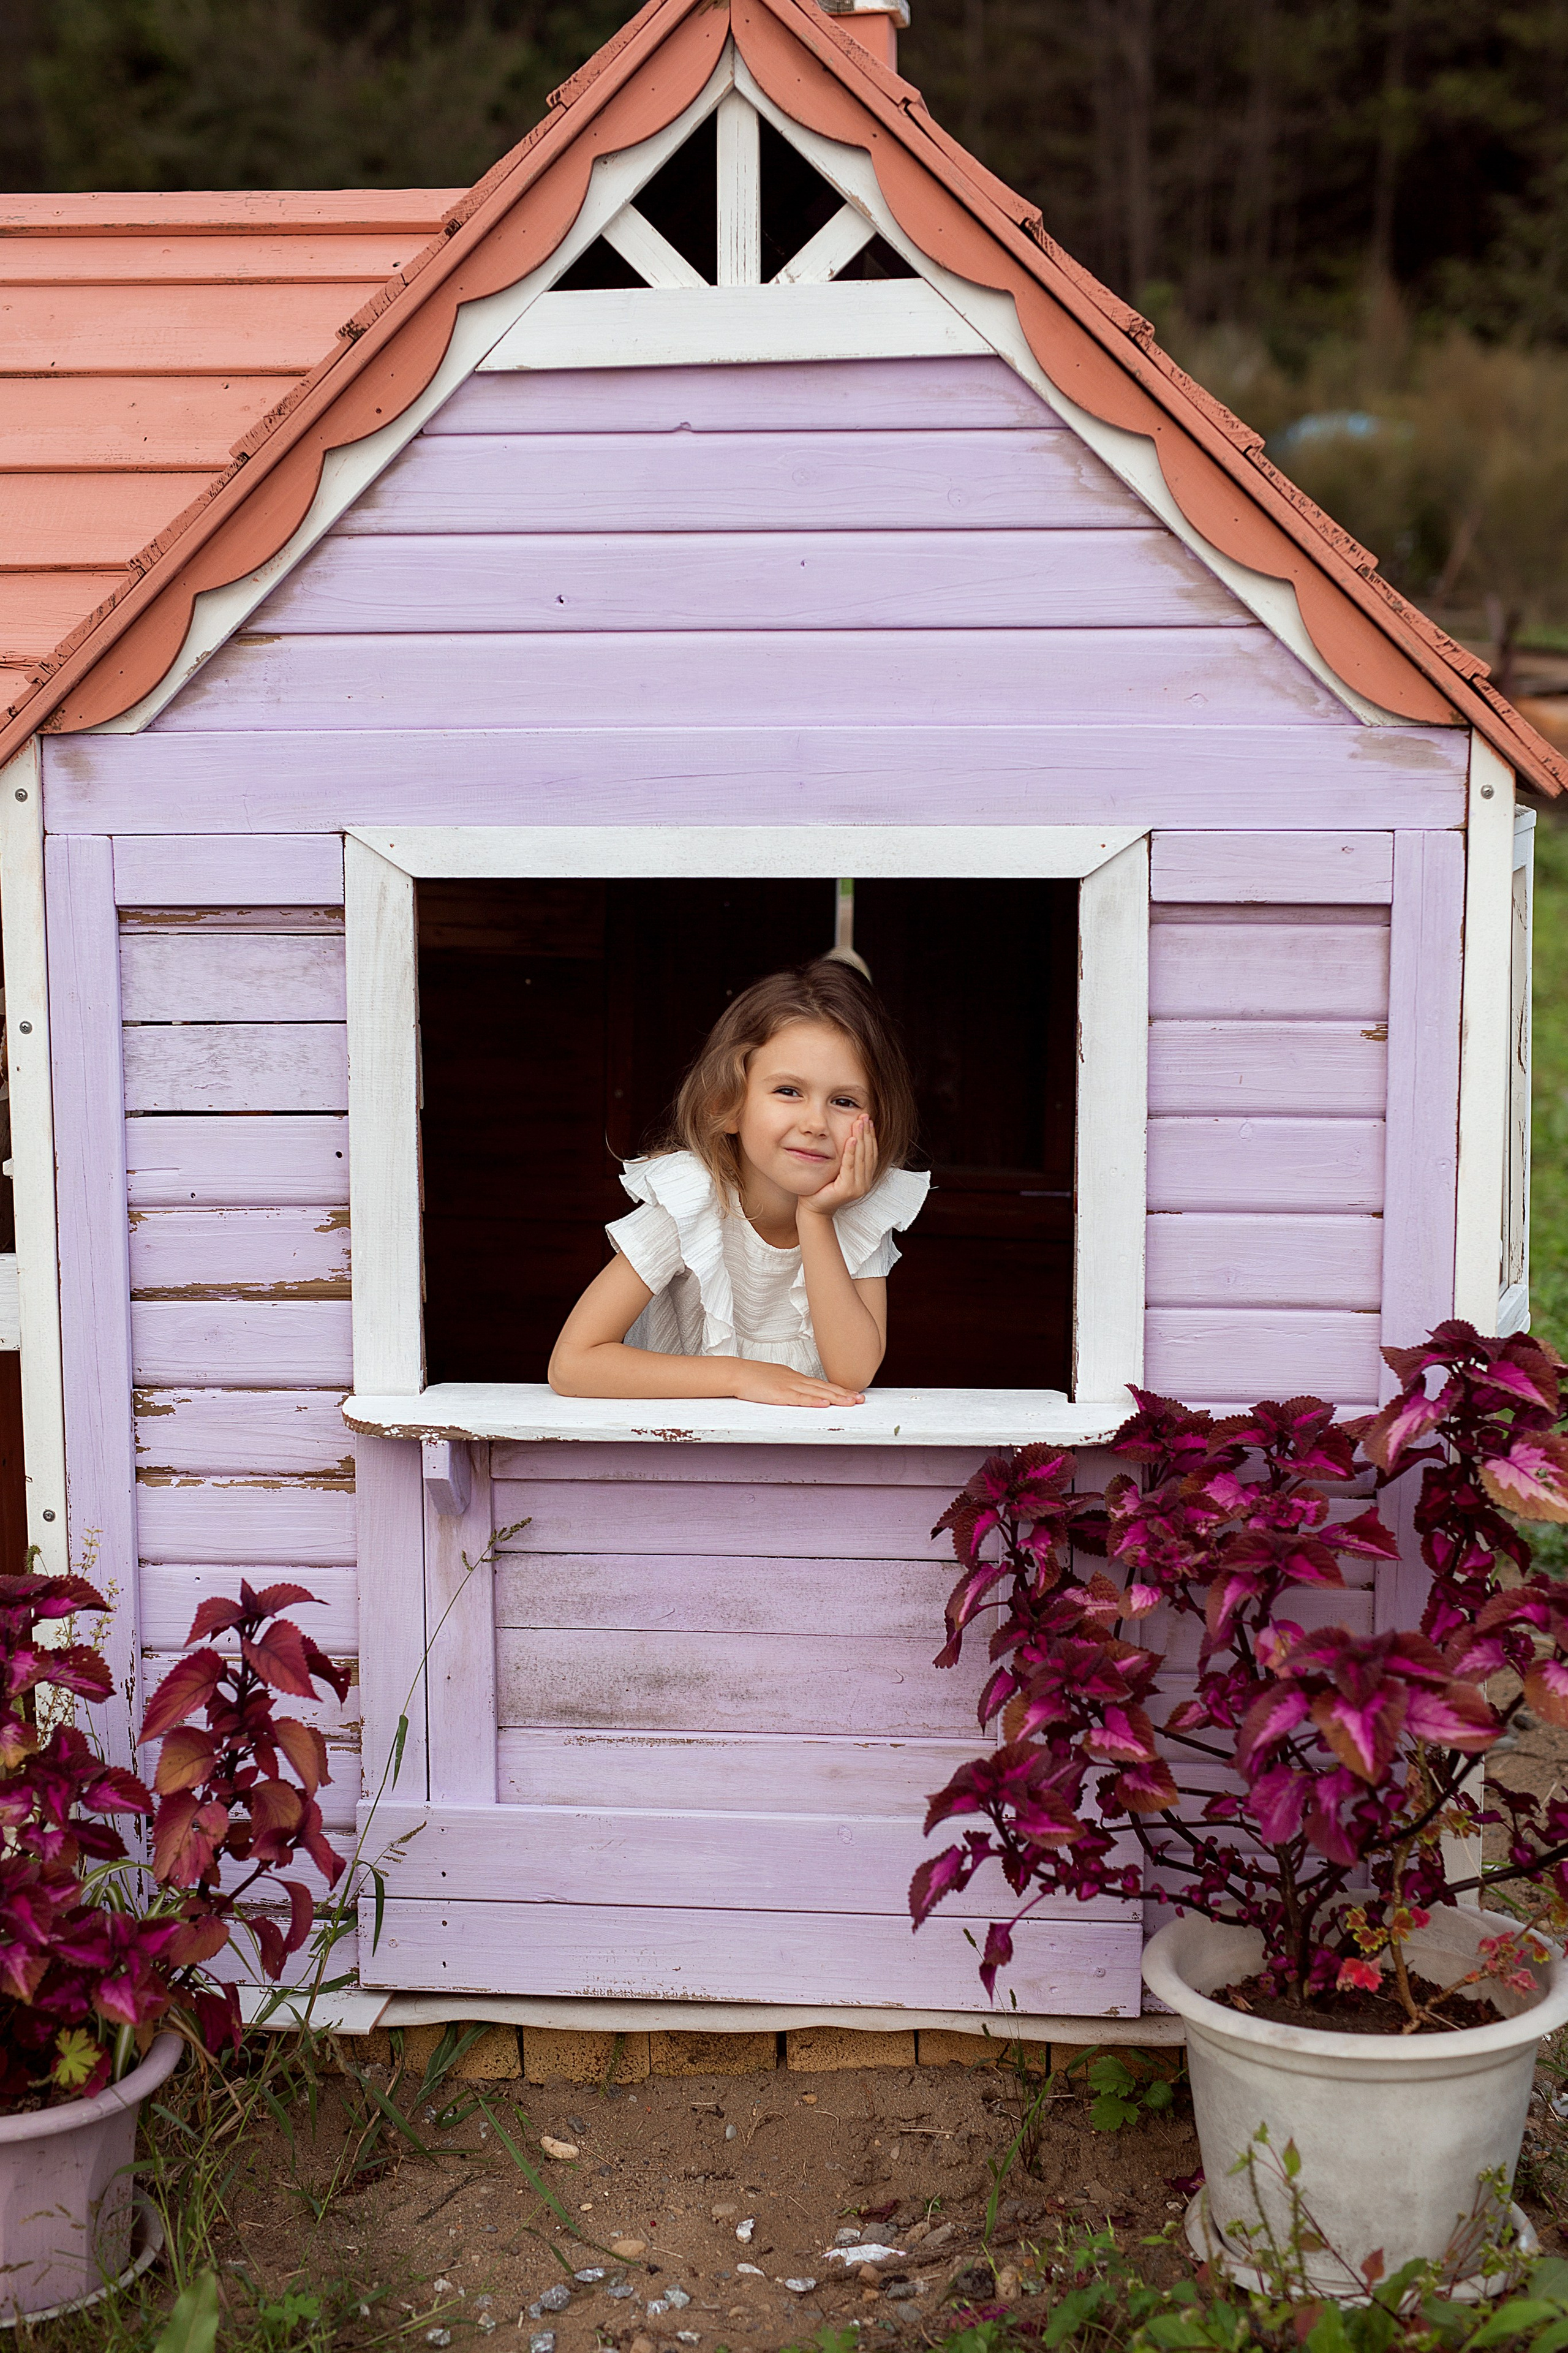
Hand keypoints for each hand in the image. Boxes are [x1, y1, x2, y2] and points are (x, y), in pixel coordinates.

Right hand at [728, 1360, 864, 1407]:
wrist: (738, 1373)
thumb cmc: (754, 1377)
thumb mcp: (777, 1379)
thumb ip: (791, 1385)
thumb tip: (801, 1391)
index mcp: (796, 1377)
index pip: (822, 1385)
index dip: (838, 1390)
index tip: (853, 1394)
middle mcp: (796, 1380)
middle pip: (824, 1388)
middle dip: (844, 1394)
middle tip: (861, 1399)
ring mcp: (789, 1386)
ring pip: (816, 1393)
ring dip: (835, 1398)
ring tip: (851, 1402)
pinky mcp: (779, 1394)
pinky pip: (799, 1399)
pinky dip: (813, 1402)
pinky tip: (824, 1405)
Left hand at [799, 1116, 878, 1219]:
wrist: (813, 1208)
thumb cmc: (822, 1188)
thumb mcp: (837, 1170)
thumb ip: (846, 1158)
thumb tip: (850, 1136)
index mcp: (864, 1178)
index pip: (871, 1153)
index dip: (871, 1136)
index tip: (869, 1121)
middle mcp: (864, 1183)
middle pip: (868, 1153)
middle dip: (867, 1133)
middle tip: (865, 1117)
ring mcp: (858, 1187)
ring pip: (861, 1158)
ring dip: (861, 1138)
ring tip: (859, 1123)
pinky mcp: (847, 1189)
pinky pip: (850, 1166)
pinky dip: (851, 1152)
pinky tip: (851, 1139)